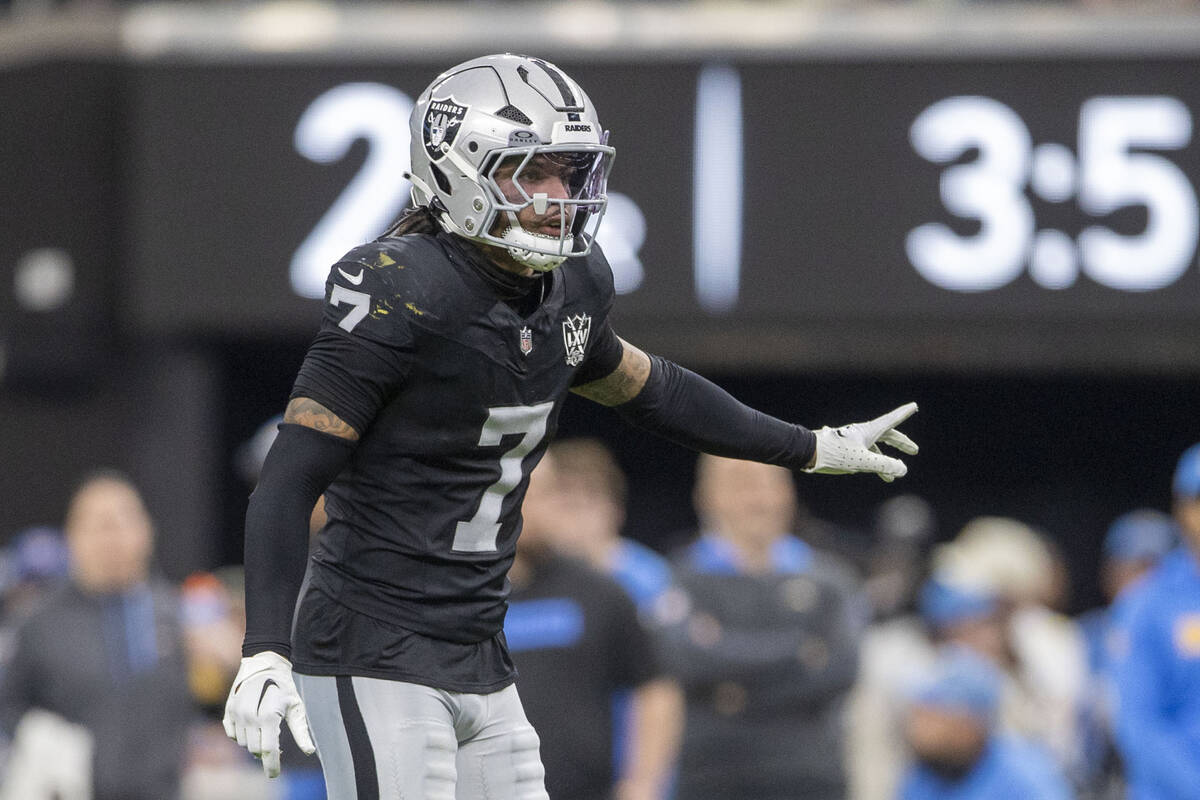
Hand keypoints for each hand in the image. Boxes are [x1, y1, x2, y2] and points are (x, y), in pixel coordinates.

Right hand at [222, 651, 315, 777]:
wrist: (264, 664)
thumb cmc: (284, 686)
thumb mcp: (296, 707)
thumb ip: (301, 731)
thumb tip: (310, 751)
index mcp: (268, 717)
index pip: (268, 750)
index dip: (271, 765)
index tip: (274, 775)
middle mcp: (250, 716)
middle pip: (255, 749)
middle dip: (265, 752)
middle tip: (274, 743)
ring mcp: (237, 714)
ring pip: (244, 743)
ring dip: (254, 741)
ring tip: (264, 727)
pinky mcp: (228, 711)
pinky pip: (232, 734)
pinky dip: (242, 734)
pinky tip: (251, 724)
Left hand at [804, 402, 918, 481]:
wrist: (808, 453)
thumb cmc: (834, 455)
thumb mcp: (863, 461)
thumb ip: (884, 465)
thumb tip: (903, 469)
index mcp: (868, 431)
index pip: (891, 421)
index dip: (903, 414)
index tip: (914, 406)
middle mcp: (861, 434)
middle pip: (886, 435)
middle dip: (900, 444)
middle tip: (913, 451)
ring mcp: (852, 442)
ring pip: (874, 449)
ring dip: (885, 461)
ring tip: (890, 479)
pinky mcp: (843, 450)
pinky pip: (863, 455)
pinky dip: (871, 464)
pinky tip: (869, 473)